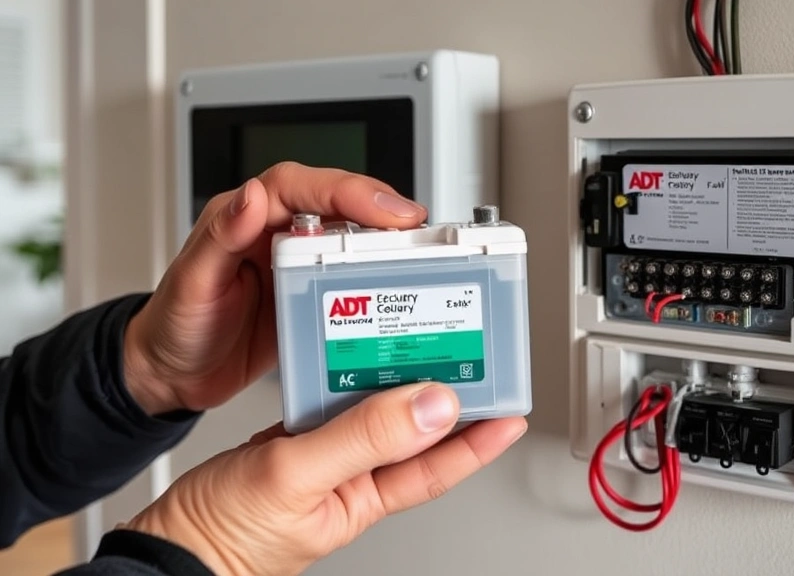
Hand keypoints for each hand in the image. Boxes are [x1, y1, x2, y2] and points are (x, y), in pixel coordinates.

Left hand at [122, 162, 427, 415]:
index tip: (384, 209)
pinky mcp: (311, 294)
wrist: (174, 375)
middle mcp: (278, 232)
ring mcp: (298, 263)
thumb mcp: (192, 283)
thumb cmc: (174, 326)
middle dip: (383, 211)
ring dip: (388, 242)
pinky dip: (379, 279)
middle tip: (419, 230)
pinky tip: (399, 289)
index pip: (304, 186)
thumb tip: (253, 196)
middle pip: (340, 205)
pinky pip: (352, 276)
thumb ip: (220, 237)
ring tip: (422, 255)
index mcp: (247, 217)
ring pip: (353, 238)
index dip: (348, 191)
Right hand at [123, 383, 527, 575]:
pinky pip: (332, 405)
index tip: (511, 408)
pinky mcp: (292, 445)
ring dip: (397, 382)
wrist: (166, 545)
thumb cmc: (226, 537)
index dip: (479, 438)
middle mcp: (352, 478)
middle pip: (413, 434)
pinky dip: (344, 378)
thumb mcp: (299, 477)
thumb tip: (432, 405)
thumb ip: (365, 437)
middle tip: (471, 358)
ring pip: (374, 414)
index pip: (438, 463)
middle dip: (445, 399)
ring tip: (419, 344)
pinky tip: (347, 355)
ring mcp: (323, 460)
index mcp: (365, 496)